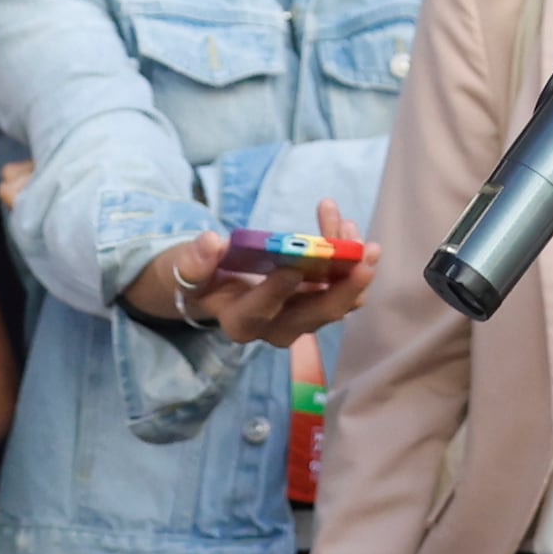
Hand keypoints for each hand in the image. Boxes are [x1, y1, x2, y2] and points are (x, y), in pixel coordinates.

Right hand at [148, 199, 378, 347]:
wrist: (217, 288)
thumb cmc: (201, 278)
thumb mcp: (187, 270)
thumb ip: (194, 261)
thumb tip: (211, 242)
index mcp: (240, 322)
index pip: (259, 312)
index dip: (276, 293)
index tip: (293, 267)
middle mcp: (276, 327)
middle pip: (314, 316)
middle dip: (343, 288)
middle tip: (365, 256)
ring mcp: (302, 317)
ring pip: (335, 299)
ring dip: (352, 268)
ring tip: (355, 232)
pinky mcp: (317, 302)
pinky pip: (340, 285)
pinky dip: (349, 258)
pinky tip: (345, 226)